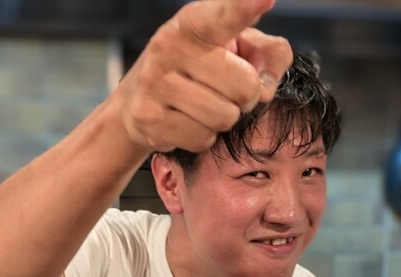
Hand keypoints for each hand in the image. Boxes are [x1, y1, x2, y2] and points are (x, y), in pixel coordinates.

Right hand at [113, 0, 292, 153]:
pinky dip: (203, 138)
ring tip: (205, 109)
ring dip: (223, 121)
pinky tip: (187, 124)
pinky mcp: (150, 118)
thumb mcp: (231, 49)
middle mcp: (170, 47)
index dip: (243, 6)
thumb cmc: (196, 72)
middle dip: (245, 98)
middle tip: (228, 94)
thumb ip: (265, 54)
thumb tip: (266, 86)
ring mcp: (156, 83)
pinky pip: (202, 138)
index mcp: (193, 23)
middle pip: (243, 85)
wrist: (134, 104)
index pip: (223, 16)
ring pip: (224, 117)